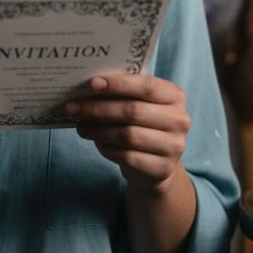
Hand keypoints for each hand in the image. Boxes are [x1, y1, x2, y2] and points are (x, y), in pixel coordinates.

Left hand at [65, 74, 189, 190]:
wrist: (158, 163)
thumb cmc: (144, 123)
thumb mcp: (141, 103)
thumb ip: (124, 93)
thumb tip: (89, 88)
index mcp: (175, 96)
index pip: (146, 86)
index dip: (118, 84)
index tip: (91, 84)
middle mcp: (179, 120)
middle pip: (133, 111)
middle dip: (99, 108)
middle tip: (73, 107)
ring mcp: (173, 146)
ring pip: (128, 135)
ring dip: (98, 129)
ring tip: (80, 125)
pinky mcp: (162, 169)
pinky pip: (127, 157)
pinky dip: (106, 148)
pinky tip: (96, 141)